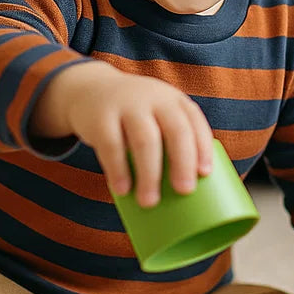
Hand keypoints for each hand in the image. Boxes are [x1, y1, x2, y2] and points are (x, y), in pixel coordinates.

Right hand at [34, 61, 214, 206]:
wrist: (89, 91)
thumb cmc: (134, 117)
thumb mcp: (155, 116)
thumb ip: (169, 143)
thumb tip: (184, 198)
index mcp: (174, 101)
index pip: (195, 121)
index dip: (202, 146)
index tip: (204, 174)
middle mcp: (155, 99)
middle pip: (176, 130)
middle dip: (183, 162)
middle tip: (185, 191)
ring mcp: (127, 106)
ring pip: (145, 140)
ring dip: (150, 174)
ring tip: (149, 202)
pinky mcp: (100, 118)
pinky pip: (111, 145)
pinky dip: (119, 170)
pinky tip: (123, 190)